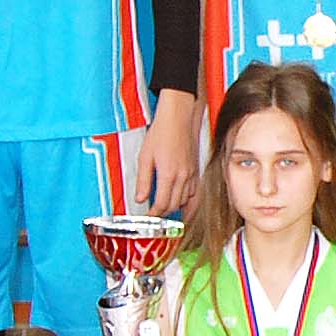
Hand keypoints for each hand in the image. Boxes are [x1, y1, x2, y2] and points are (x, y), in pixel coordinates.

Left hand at [135, 90, 199, 214]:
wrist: (178, 118)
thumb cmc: (161, 133)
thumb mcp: (145, 157)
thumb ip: (143, 180)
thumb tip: (140, 198)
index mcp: (169, 174)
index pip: (162, 204)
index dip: (154, 214)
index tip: (147, 217)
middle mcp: (183, 176)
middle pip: (175, 205)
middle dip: (163, 214)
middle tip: (153, 216)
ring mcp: (192, 173)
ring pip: (186, 200)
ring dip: (175, 207)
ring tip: (165, 211)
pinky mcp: (196, 170)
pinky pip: (194, 191)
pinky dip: (187, 199)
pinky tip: (181, 201)